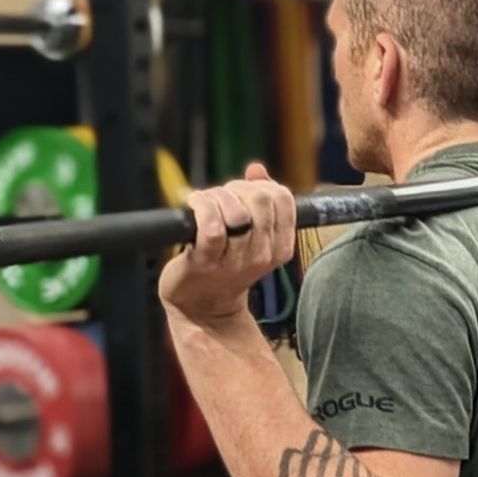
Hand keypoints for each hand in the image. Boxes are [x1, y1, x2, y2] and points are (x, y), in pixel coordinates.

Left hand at [159, 163, 296, 326]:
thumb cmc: (226, 264)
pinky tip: (194, 204)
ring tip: (206, 204)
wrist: (204, 306)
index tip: (244, 195)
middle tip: (222, 198)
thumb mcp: (253, 235)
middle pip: (261, 199)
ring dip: (216, 197)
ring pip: (236, 211)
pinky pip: (211, 226)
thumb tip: (257, 170)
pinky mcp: (206, 262)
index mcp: (281, 246)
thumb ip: (259, 200)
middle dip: (237, 188)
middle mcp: (263, 254)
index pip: (283, 198)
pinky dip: (202, 206)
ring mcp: (235, 260)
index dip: (261, 186)